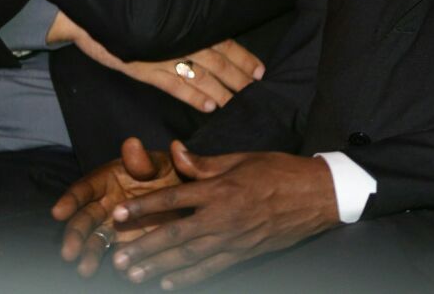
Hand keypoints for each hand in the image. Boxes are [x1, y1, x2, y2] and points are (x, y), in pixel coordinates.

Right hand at [52, 138, 181, 277]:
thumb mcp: (160, 163)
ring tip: (85, 269)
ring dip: (89, 254)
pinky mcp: (127, 243)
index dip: (70, 200)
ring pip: (96, 240)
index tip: (58, 212)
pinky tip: (118, 272)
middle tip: (69, 252)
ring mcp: (115, 226)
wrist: (186, 196)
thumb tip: (131, 144)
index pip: (84, 190)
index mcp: (106, 181)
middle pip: (84, 219)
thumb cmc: (169, 172)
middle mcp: (105, 204)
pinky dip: (117, 264)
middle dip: (75, 235)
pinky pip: (118, 254)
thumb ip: (144, 160)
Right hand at [59, 12, 264, 112]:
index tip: (260, 71)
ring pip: (201, 76)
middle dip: (238, 78)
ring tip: (238, 104)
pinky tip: (209, 107)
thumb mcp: (160, 4)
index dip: (243, 57)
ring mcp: (163, 55)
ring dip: (222, 91)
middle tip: (256, 92)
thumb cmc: (127, 2)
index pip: (224, 41)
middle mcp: (180, 38)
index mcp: (187, 21)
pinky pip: (174, 86)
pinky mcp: (144, 69)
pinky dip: (193, 96)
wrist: (90, 10)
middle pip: (218, 61)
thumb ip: (184, 16)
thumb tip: (209, 25)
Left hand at [108, 143, 339, 288]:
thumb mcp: (240, 158)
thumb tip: (175, 153)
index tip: (117, 214)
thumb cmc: (278, 170)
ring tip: (133, 274)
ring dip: (158, 266)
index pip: (172, 198)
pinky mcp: (244, 253)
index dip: (142, 207)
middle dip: (143, 247)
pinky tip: (167, 283)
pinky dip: (188, 278)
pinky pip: (211, 268)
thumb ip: (204, 162)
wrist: (316, 196)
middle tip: (117, 257)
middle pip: (175, 234)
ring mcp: (234, 239)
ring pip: (188, 256)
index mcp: (220, 189)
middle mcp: (223, 217)